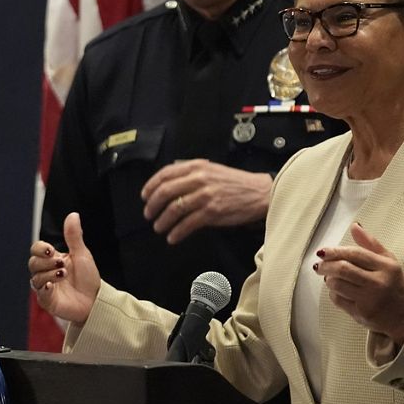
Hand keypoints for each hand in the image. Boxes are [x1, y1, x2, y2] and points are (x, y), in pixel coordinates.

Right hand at [28, 212, 100, 324]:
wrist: (96, 300)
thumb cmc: (88, 278)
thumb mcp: (82, 254)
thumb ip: (74, 236)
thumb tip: (73, 214)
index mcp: (51, 260)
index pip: (36, 250)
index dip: (40, 248)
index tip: (51, 250)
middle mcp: (45, 273)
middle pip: (32, 263)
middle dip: (45, 262)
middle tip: (61, 263)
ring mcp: (45, 287)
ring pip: (35, 278)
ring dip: (49, 274)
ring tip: (63, 273)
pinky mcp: (47, 301)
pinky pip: (40, 293)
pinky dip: (45, 288)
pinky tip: (53, 285)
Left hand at [140, 160, 272, 243]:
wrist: (259, 193)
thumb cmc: (235, 183)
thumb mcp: (211, 169)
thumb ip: (191, 173)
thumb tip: (168, 183)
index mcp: (196, 166)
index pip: (165, 174)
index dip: (150, 186)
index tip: (145, 197)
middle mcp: (199, 179)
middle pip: (165, 192)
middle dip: (152, 205)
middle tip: (149, 215)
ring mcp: (205, 196)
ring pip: (174, 209)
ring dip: (162, 221)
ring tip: (159, 228)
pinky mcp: (212, 212)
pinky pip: (188, 224)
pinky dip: (177, 232)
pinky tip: (172, 237)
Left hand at [316, 222, 403, 345]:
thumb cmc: (394, 283)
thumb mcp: (388, 260)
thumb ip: (370, 243)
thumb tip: (355, 226)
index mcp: (387, 267)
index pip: (355, 254)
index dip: (335, 251)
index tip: (322, 251)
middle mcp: (379, 283)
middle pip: (343, 269)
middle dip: (326, 265)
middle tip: (319, 265)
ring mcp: (370, 300)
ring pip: (337, 285)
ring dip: (328, 279)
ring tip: (330, 277)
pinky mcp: (361, 314)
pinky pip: (338, 300)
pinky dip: (333, 293)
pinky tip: (338, 290)